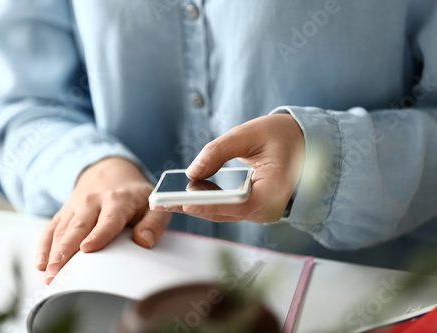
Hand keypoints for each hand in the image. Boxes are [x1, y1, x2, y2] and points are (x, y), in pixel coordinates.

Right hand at [36, 157, 170, 283]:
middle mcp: (93, 201)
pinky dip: (44, 245)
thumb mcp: (154, 205)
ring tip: (49, 274)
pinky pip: (51, 227)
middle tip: (58, 272)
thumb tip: (143, 241)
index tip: (87, 249)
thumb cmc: (135, 195)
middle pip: (78, 227)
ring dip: (53, 252)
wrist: (110, 171)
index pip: (108, 220)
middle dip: (66, 250)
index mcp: (117, 200)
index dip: (98, 235)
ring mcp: (76, 206)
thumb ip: (154, 223)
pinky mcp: (65, 211)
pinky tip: (40, 262)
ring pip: (62, 230)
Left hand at [153, 114, 303, 222]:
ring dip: (195, 206)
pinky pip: (226, 209)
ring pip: (222, 213)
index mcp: (276, 189)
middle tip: (161, 201)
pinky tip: (182, 196)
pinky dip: (205, 202)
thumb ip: (219, 151)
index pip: (240, 203)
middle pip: (225, 212)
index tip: (186, 204)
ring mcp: (260, 212)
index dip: (211, 205)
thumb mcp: (248, 134)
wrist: (301, 143)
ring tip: (165, 200)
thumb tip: (192, 171)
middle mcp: (269, 208)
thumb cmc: (280, 136)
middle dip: (193, 206)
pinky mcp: (252, 209)